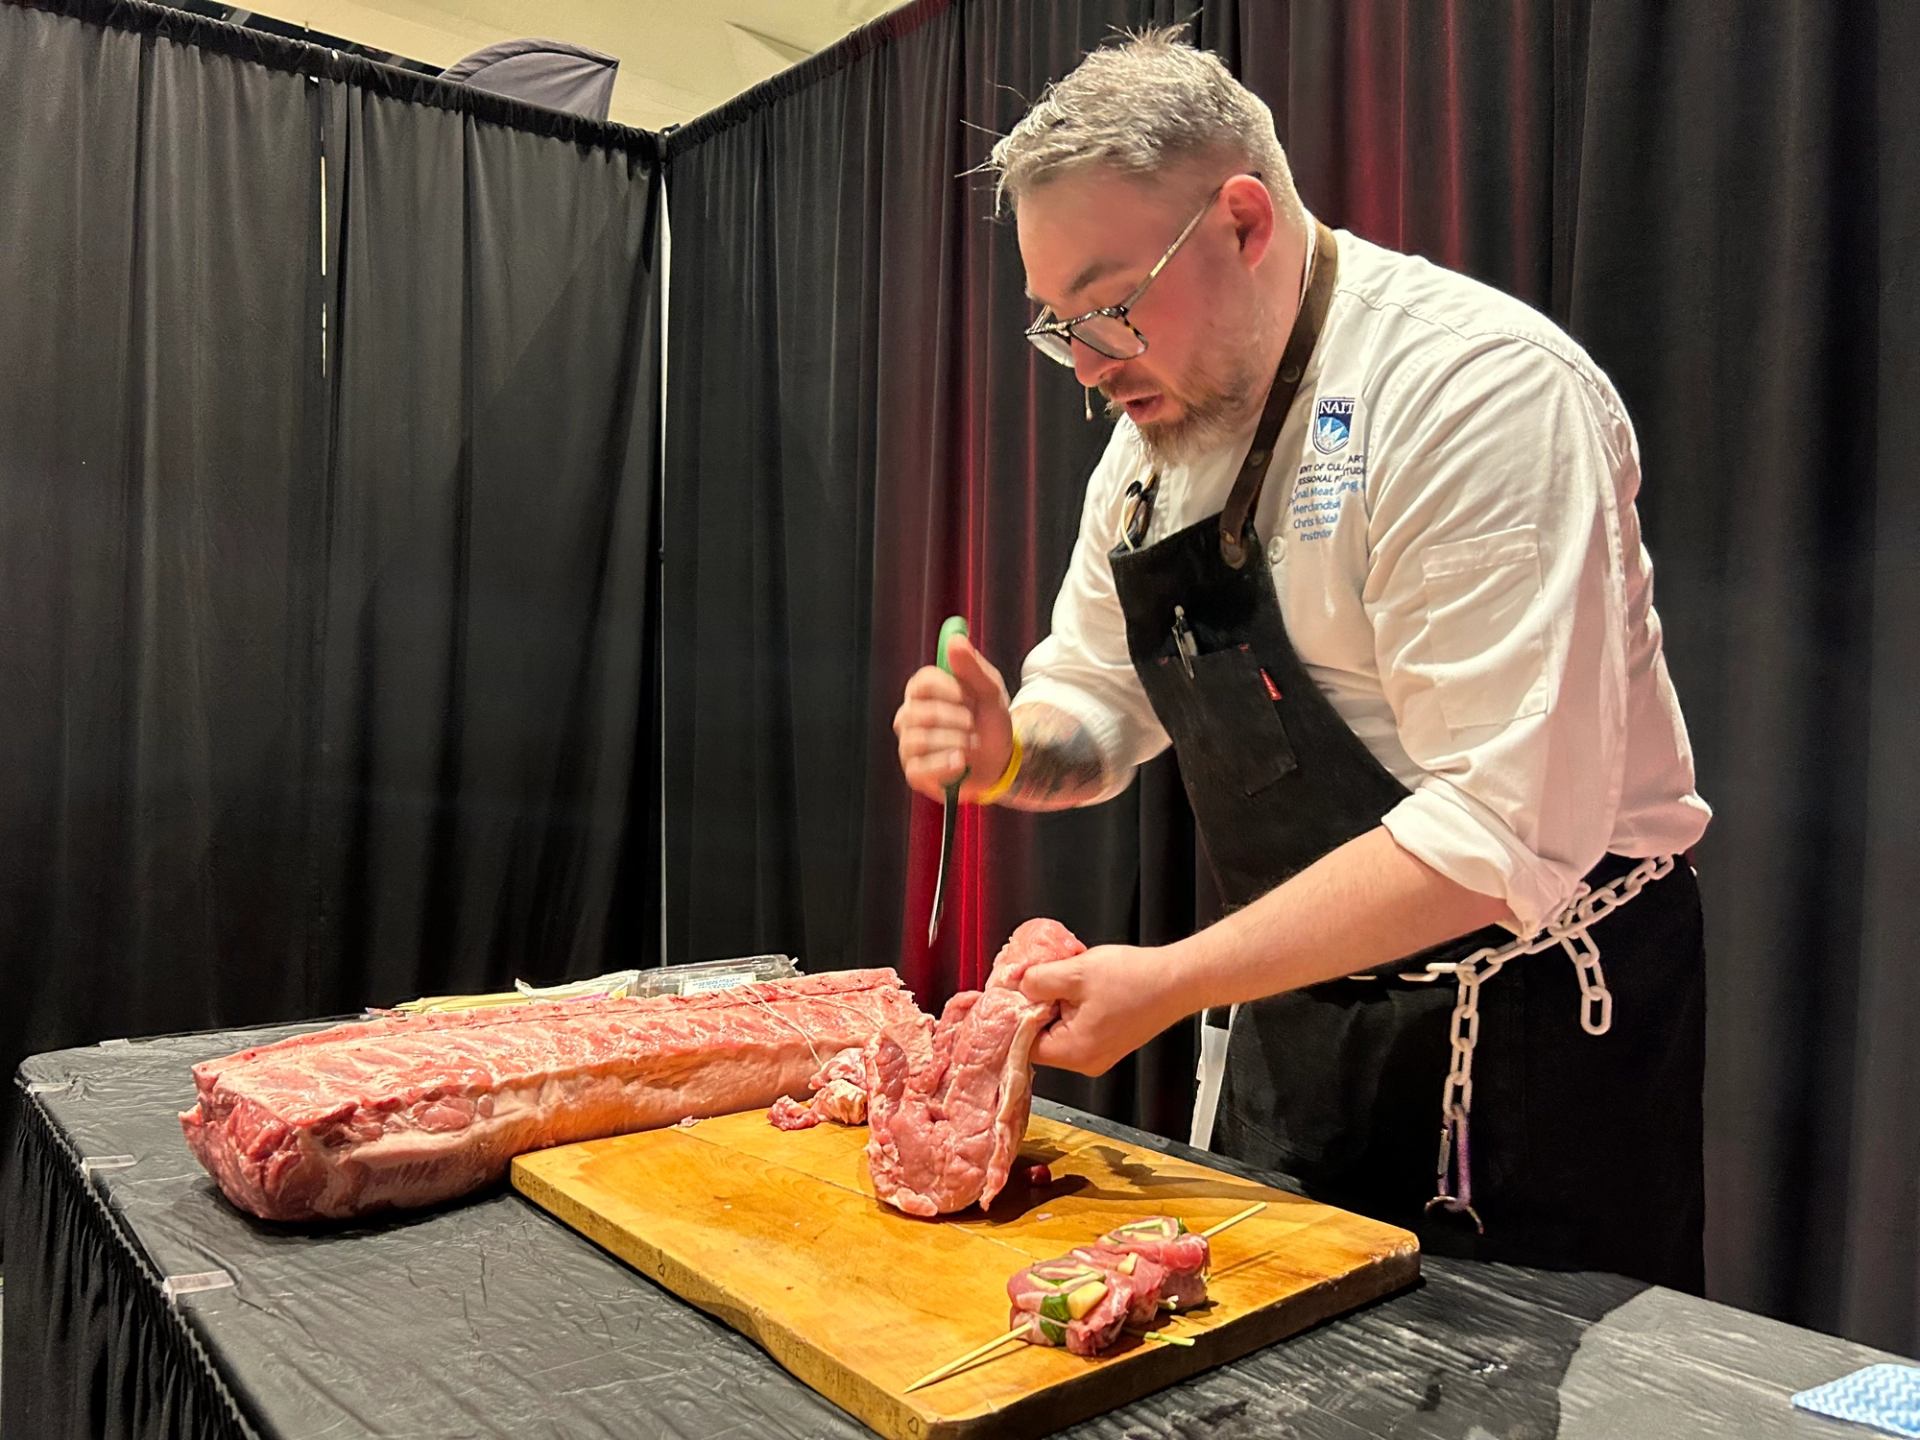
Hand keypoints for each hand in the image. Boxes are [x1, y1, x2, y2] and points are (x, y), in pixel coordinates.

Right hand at [892, 634, 1013, 801]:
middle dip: (957, 719)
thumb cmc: (990, 721)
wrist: (1001, 761)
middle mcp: (909, 716)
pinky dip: (947, 764)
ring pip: (919, 740)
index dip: (948, 690)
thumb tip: (954, 638)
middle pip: (921, 712)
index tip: (970, 697)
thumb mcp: (990, 691)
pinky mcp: (914, 772)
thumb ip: (972, 666)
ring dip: (956, 741)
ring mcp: (908, 745)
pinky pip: (920, 767)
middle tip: (974, 723)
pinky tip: (962, 762)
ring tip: (972, 743)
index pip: (921, 683)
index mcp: (923, 692)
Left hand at [1018, 944, 1190, 1075]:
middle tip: (1040, 979)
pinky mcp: (1109, 1042)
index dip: (1015, 1016)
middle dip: (1037, 1006)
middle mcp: (1086, 1061)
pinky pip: (1077, 1027)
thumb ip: (1036, 980)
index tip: (1012, 995)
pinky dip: (1073, 1007)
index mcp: (1074, 1052)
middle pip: (1040, 1038)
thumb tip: (1016, 984)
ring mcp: (1099, 1054)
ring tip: (1066, 979)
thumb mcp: (1075, 972)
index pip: (1022, 1045)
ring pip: (1058, 1030)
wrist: (1178, 979)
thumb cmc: (1137, 979)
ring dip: (1056, 1004)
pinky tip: (1082, 986)